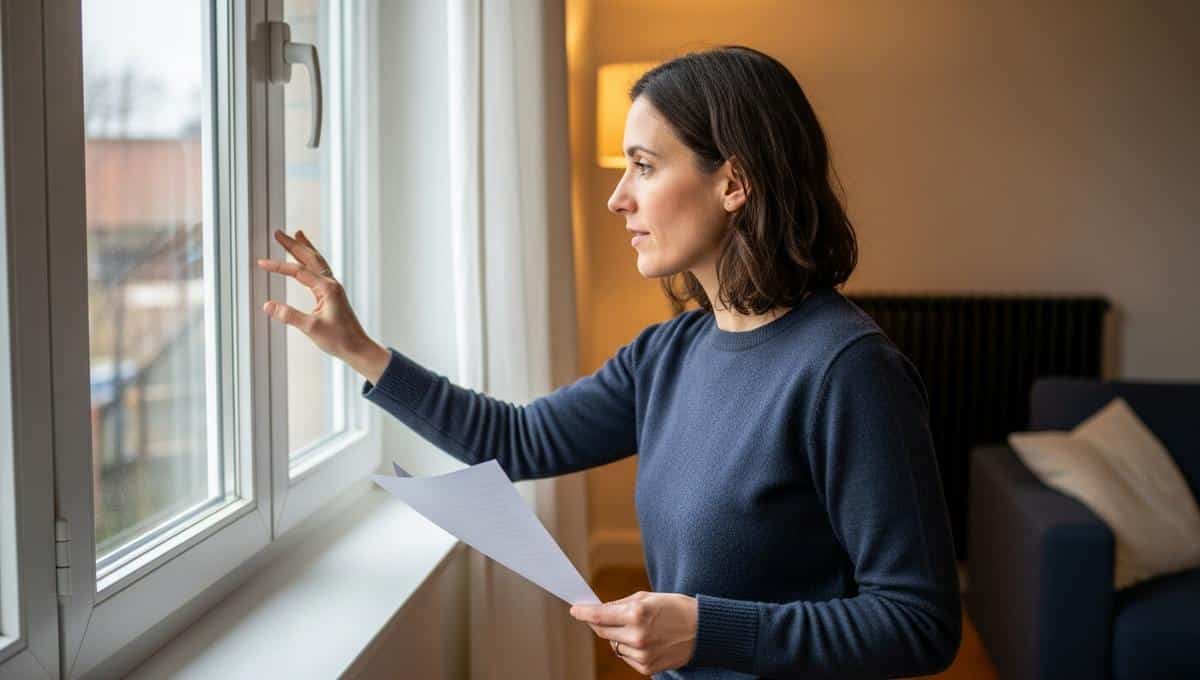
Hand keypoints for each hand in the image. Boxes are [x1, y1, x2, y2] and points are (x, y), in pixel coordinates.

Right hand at [256, 229, 388, 382]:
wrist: (358, 348)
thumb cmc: (339, 340)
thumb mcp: (311, 328)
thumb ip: (289, 316)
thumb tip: (267, 306)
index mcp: (327, 289)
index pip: (298, 271)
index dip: (278, 266)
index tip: (261, 263)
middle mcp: (331, 284)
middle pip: (310, 258)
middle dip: (294, 245)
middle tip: (279, 233)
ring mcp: (333, 288)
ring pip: (317, 262)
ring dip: (305, 248)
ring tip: (297, 235)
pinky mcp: (333, 295)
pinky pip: (321, 271)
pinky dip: (312, 261)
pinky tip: (308, 261)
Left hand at [569, 591, 697, 676]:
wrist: (703, 631)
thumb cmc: (676, 609)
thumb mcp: (648, 597)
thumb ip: (621, 604)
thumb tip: (600, 609)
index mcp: (637, 614)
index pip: (600, 616)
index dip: (584, 612)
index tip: (575, 610)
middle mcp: (637, 636)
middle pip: (603, 632)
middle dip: (599, 623)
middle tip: (599, 616)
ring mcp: (642, 654)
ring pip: (613, 645)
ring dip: (617, 636)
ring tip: (636, 628)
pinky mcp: (647, 667)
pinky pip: (626, 657)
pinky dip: (628, 648)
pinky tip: (644, 641)